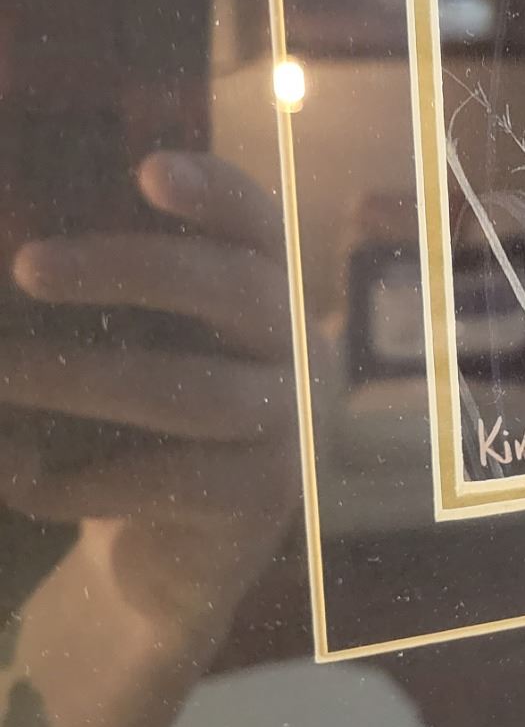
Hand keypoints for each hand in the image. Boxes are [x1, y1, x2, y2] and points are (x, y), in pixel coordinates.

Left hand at [2, 153, 301, 641]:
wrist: (164, 555)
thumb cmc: (130, 423)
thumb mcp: (128, 348)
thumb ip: (97, 298)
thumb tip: (20, 260)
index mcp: (263, 289)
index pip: (256, 223)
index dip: (214, 193)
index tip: (148, 171)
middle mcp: (295, 347)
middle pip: (233, 290)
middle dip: (127, 270)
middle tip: (28, 267)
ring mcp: (289, 425)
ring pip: (195, 392)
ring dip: (81, 381)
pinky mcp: (263, 500)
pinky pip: (174, 481)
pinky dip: (83, 478)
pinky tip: (16, 474)